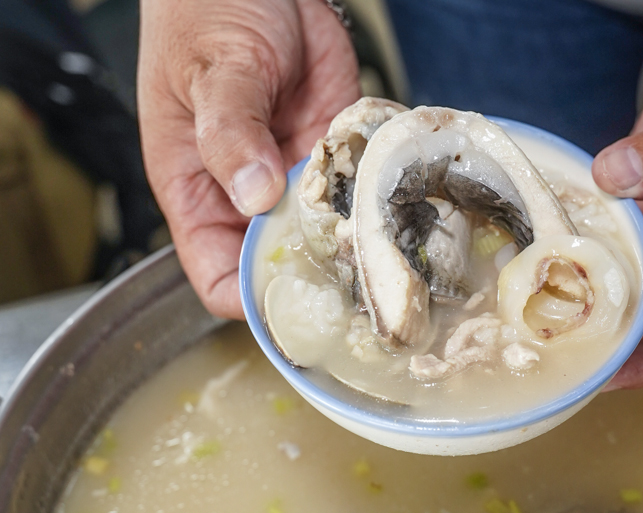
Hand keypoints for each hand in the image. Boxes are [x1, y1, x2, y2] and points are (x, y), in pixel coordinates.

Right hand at [138, 0, 359, 317]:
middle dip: (315, 283)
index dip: (253, 300)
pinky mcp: (333, 161)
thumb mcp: (212, 72)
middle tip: (357, 285)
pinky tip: (393, 207)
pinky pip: (355, 199)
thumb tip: (254, 193)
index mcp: (198, 197)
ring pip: (325, 243)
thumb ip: (229, 132)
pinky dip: (373, 206)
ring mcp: (295, 185)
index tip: (296, 303)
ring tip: (384, 252)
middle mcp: (247, 202)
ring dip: (352, 248)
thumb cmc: (207, 13)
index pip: (219, 279)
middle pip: (281, 273)